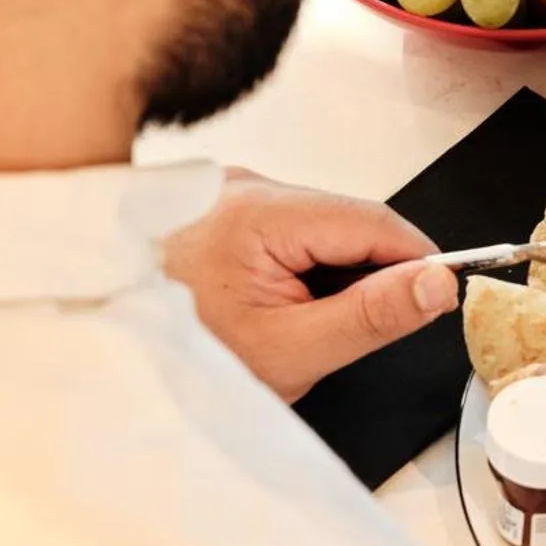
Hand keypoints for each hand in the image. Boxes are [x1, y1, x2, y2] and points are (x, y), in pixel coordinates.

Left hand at [161, 169, 458, 400]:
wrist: (105, 358)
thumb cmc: (184, 356)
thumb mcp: (292, 351)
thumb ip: (372, 315)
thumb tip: (437, 284)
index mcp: (258, 215)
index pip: (373, 222)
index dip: (416, 260)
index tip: (439, 295)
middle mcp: (243, 187)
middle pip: (349, 219)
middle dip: (368, 269)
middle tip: (356, 326)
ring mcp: (231, 192)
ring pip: (322, 223)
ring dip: (334, 266)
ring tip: (303, 318)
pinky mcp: (224, 205)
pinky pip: (290, 225)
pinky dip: (302, 261)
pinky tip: (278, 298)